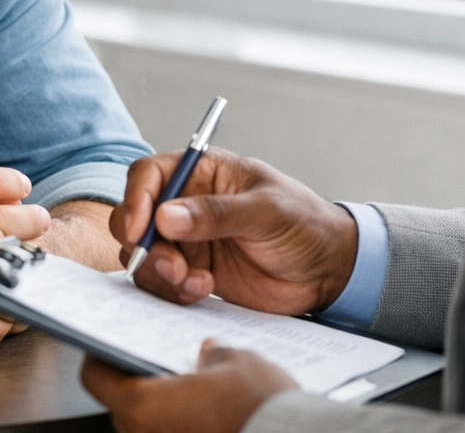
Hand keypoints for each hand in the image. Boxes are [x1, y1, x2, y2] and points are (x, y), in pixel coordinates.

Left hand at [81, 340, 296, 432]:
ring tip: (188, 383)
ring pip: (149, 424)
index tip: (108, 343)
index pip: (96, 378)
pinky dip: (182, 422)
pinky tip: (207, 408)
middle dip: (139, 379)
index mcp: (144, 405)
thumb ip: (213, 354)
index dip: (100, 356)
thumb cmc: (260, 407)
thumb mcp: (237, 362)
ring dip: (164, 404)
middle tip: (155, 357)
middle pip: (122, 403)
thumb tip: (209, 352)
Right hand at [113, 148, 357, 314]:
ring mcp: (188, 240)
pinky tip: (203, 291)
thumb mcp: (267, 212)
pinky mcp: (193, 272)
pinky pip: (163, 282)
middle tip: (173, 267)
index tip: (139, 229)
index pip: (150, 175)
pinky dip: (173, 291)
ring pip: (145, 254)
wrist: (327, 270)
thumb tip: (166, 216)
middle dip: (144, 244)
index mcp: (204, 172)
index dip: (136, 199)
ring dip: (160, 273)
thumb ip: (218, 213)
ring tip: (197, 284)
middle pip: (136, 217)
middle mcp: (187, 204)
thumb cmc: (305, 224)